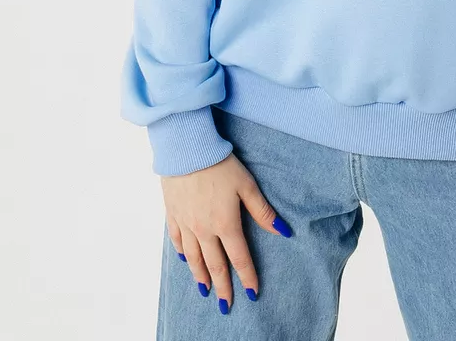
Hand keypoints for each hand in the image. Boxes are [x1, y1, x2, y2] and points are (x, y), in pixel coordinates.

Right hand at [161, 151, 293, 313]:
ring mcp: (186, 223)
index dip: (247, 277)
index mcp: (226, 224)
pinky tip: (185, 259)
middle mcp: (204, 230)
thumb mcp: (246, 185)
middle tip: (225, 305)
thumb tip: (282, 231)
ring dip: (201, 276)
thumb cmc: (220, 164)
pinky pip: (178, 240)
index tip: (252, 293)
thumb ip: (262, 211)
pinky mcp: (173, 214)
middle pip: (215, 265)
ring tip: (205, 290)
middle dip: (222, 286)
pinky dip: (182, 253)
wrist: (186, 150)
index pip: (239, 258)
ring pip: (193, 258)